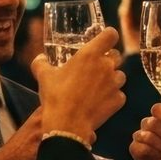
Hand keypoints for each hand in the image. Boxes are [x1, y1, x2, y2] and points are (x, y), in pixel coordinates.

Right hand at [33, 26, 125, 142]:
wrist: (67, 124)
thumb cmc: (56, 96)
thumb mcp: (43, 76)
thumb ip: (41, 63)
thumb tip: (40, 59)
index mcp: (90, 54)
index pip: (110, 35)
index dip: (108, 36)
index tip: (104, 40)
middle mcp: (106, 66)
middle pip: (117, 55)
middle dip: (109, 59)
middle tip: (95, 68)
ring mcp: (115, 83)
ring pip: (120, 75)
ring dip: (111, 79)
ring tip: (96, 87)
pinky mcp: (119, 100)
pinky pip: (119, 94)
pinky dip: (112, 97)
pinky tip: (99, 102)